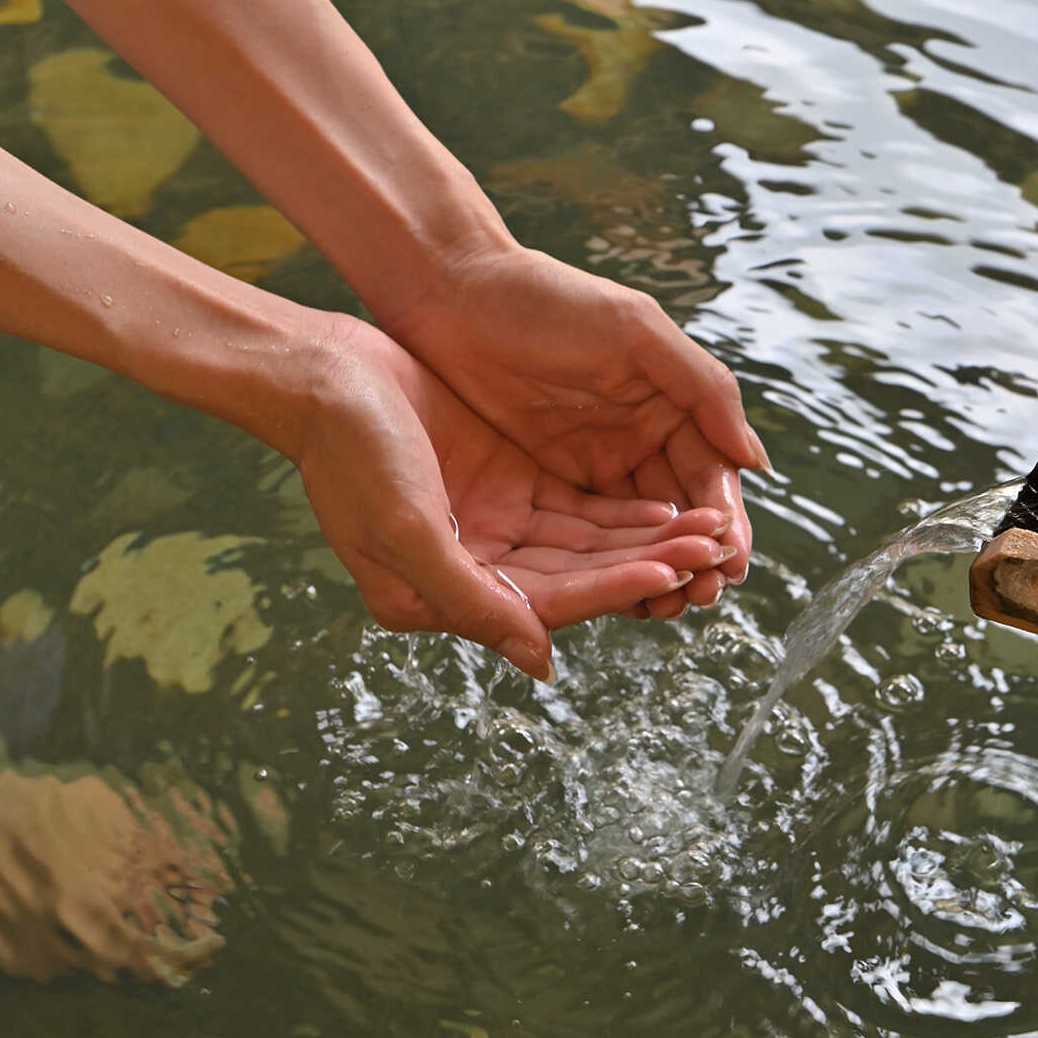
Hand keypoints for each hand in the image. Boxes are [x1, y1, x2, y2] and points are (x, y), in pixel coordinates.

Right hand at [293, 315, 735, 677]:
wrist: (321, 374)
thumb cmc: (350, 452)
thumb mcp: (406, 530)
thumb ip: (473, 599)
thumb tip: (541, 663)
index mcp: (445, 598)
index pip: (552, 599)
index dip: (615, 585)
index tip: (674, 571)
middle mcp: (478, 571)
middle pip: (581, 576)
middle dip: (649, 564)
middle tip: (716, 552)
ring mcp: (495, 526)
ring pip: (587, 544)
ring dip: (647, 540)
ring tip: (709, 531)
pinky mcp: (508, 484)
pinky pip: (577, 510)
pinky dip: (621, 512)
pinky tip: (669, 509)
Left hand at [376, 245, 765, 619]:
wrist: (451, 292)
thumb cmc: (548, 298)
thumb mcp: (637, 332)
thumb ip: (703, 390)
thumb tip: (757, 462)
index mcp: (672, 406)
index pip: (710, 475)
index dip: (724, 520)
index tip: (732, 562)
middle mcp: (641, 440)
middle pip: (680, 514)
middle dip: (697, 557)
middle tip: (704, 598)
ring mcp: (594, 465)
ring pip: (637, 534)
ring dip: (656, 572)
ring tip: (668, 610)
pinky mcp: (547, 483)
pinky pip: (587, 536)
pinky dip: (608, 568)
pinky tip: (621, 599)